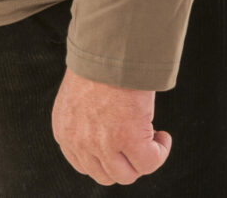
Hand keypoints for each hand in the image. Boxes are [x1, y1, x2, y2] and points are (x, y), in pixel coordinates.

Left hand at [51, 66, 171, 185]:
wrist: (108, 49)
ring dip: (142, 160)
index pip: (84, 165)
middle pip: (105, 176)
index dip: (106, 158)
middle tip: (136, 142)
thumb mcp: (77, 99)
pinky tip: (162, 136)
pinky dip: (160, 152)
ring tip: (151, 138)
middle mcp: (79, 142)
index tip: (120, 145)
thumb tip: (106, 134)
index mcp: (64, 131)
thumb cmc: (97, 65)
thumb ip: (84, 122)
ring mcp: (103, 144)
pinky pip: (150, 163)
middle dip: (124, 162)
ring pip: (127, 175)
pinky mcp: (129, 139)